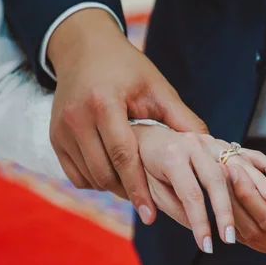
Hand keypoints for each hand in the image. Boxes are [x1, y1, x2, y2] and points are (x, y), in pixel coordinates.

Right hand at [46, 8, 206, 224]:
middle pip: (104, 173)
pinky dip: (96, 181)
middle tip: (150, 203)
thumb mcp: (157, 88)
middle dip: (128, 192)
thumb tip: (210, 148)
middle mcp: (76, 117)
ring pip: (90, 178)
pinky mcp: (54, 137)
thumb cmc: (127, 68)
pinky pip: (75, 175)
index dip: (139, 188)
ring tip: (136, 185)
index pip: (123, 156)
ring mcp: (60, 129)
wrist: (85, 49)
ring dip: (113, 188)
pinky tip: (115, 174)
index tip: (151, 215)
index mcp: (104, 103)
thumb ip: (182, 119)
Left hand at [133, 125, 265, 252]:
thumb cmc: (144, 167)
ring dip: (256, 186)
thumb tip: (193, 227)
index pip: (190, 194)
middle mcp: (194, 144)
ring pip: (238, 164)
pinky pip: (249, 153)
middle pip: (217, 179)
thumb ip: (169, 206)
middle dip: (228, 210)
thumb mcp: (148, 188)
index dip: (199, 222)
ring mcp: (211, 140)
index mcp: (172, 155)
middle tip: (234, 237)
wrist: (147, 136)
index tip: (207, 246)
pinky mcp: (223, 142)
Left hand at [228, 159, 265, 264]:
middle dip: (236, 205)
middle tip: (222, 177)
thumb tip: (244, 185)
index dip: (246, 195)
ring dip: (238, 215)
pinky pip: (265, 242)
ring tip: (225, 187)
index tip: (232, 171)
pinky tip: (236, 203)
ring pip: (257, 242)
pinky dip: (248, 224)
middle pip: (258, 234)